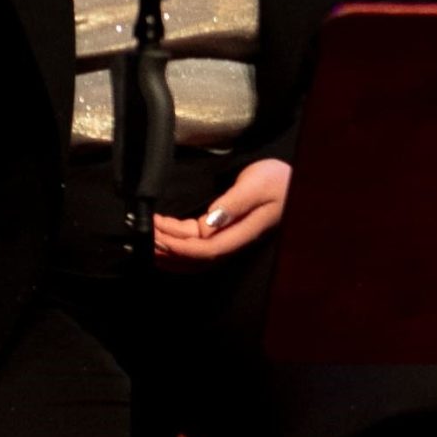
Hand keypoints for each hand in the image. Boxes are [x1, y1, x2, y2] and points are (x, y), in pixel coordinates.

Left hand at [154, 158, 291, 261]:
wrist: (292, 179)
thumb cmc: (278, 179)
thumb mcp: (257, 185)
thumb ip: (234, 204)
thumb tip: (210, 221)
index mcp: (243, 232)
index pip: (207, 250)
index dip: (180, 246)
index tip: (157, 233)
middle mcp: (235, 240)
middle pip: (197, 258)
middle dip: (169, 250)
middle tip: (144, 236)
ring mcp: (230, 238)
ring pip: (196, 256)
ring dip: (171, 253)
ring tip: (148, 243)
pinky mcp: (226, 232)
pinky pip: (199, 247)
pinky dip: (179, 248)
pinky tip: (165, 242)